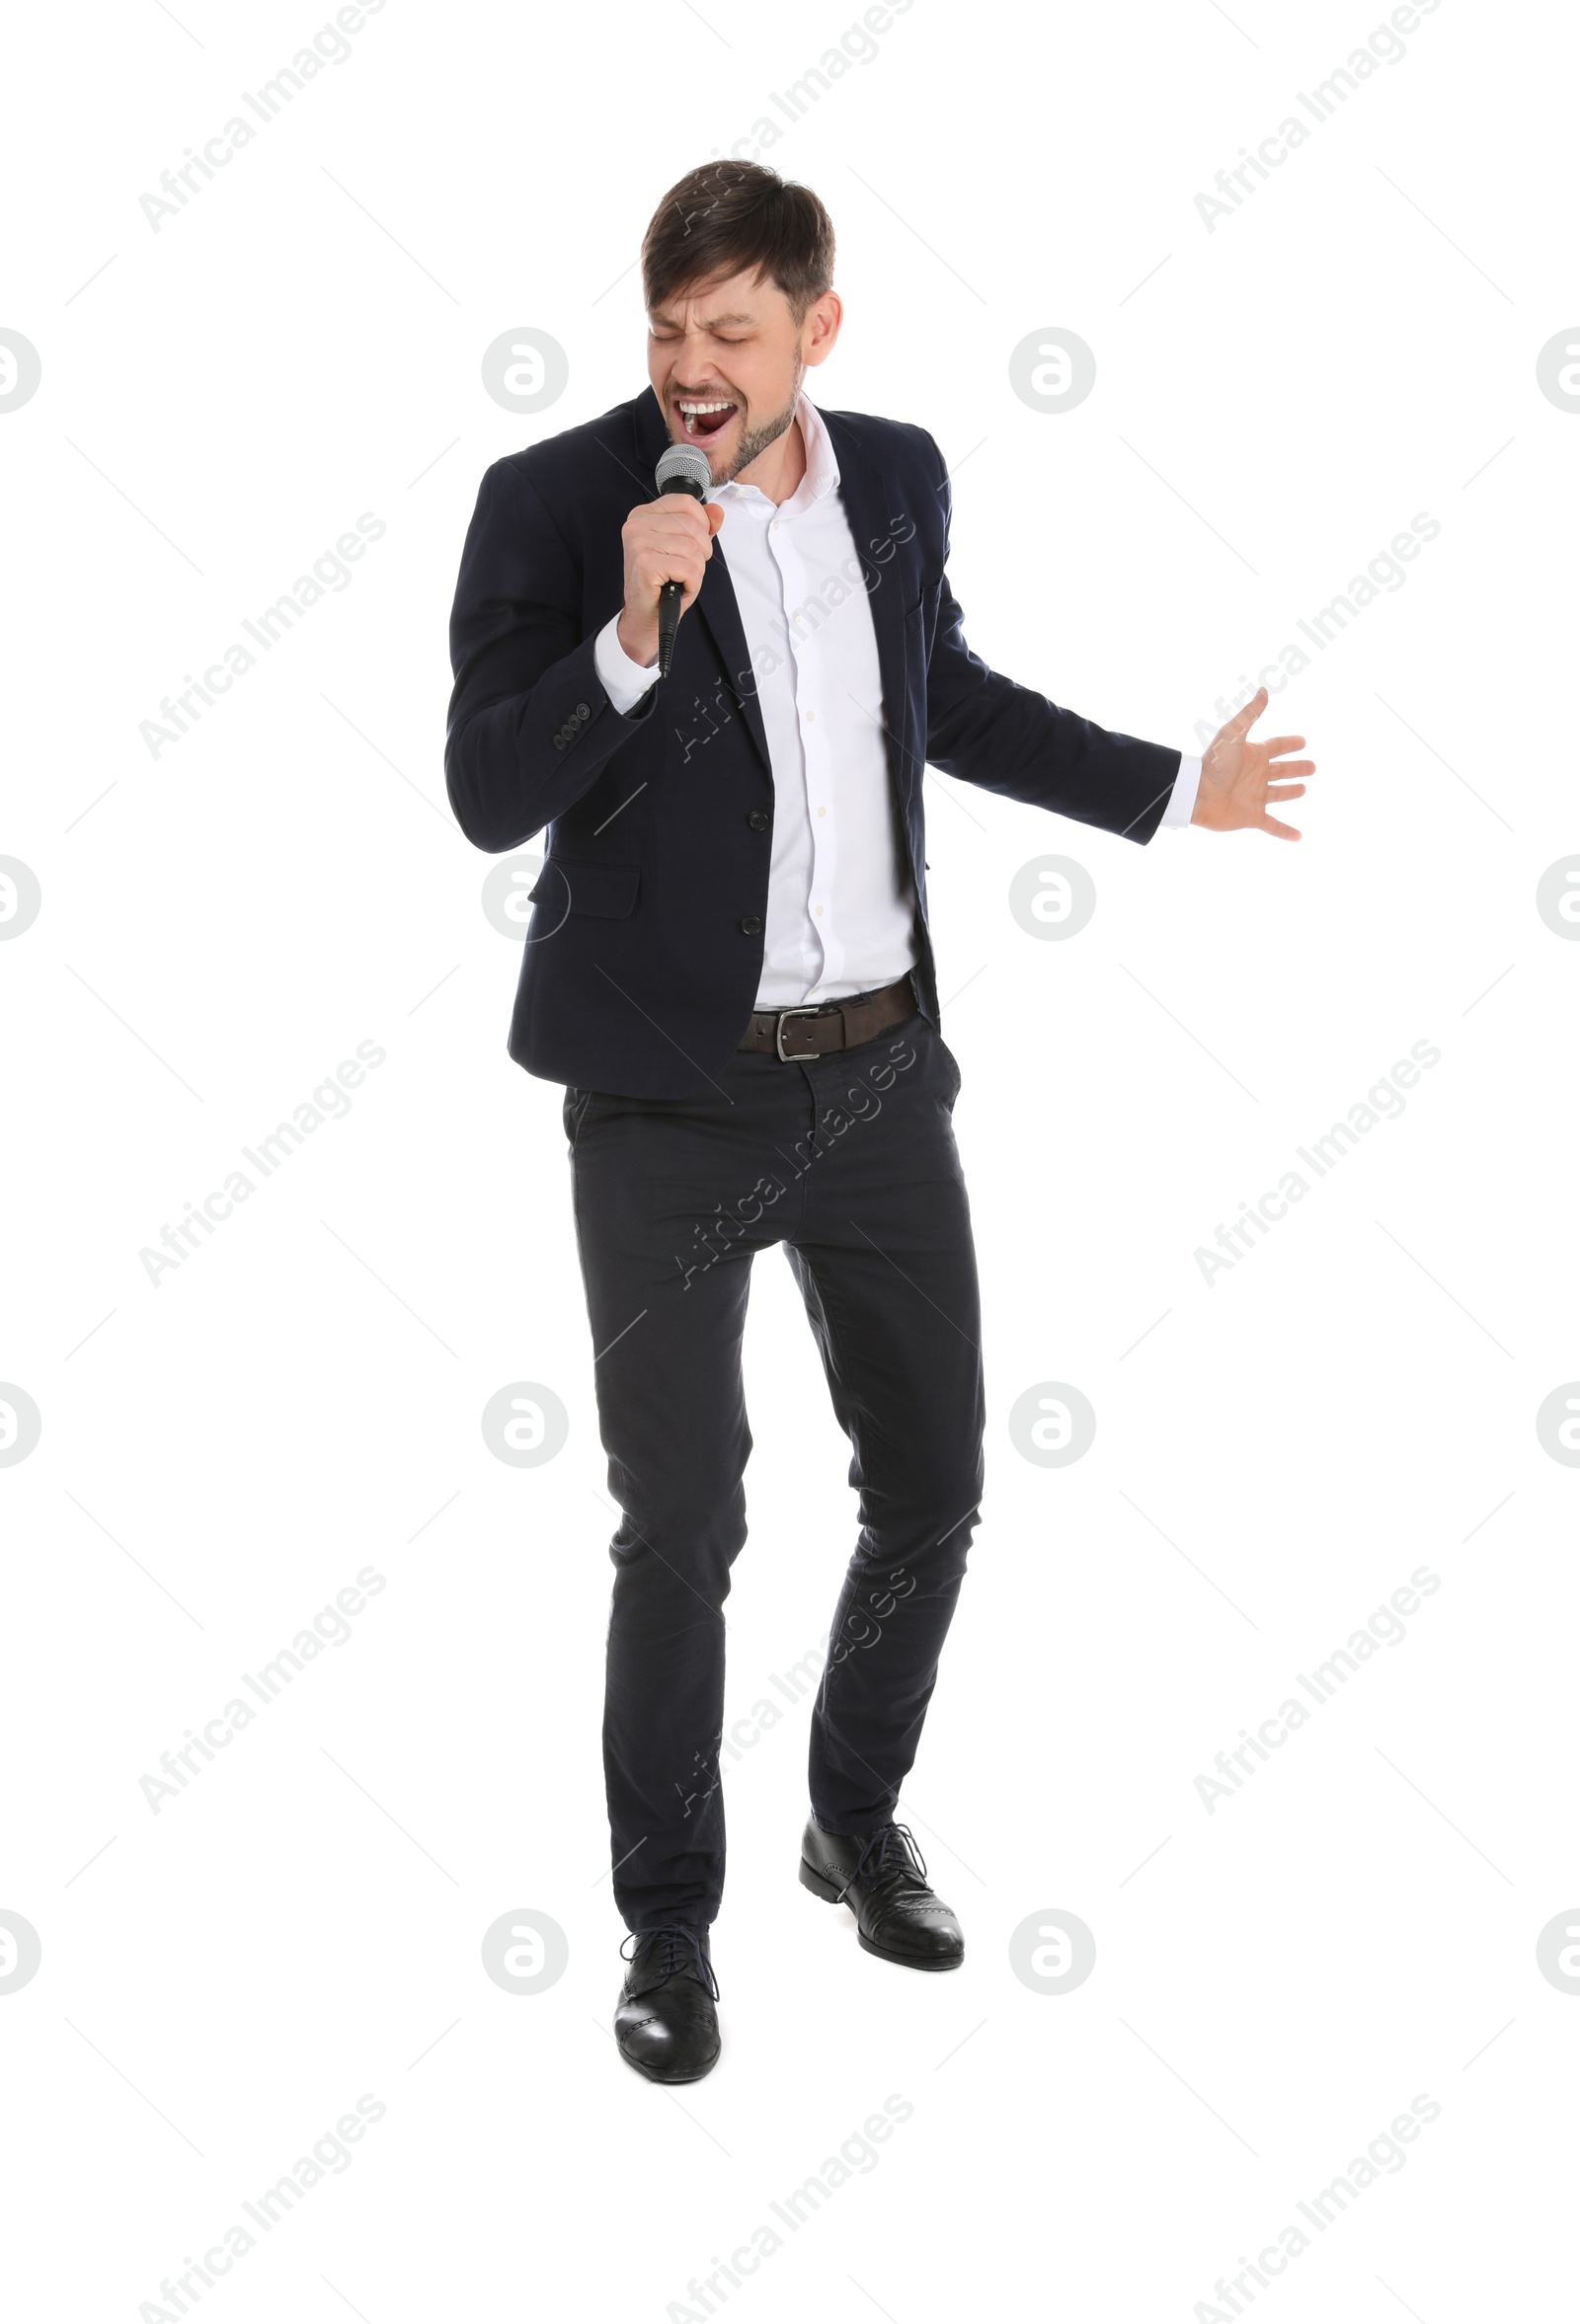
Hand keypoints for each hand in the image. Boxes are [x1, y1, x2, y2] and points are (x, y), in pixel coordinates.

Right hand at [616, 496, 724, 666]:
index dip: (702, 525)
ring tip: (679, 579)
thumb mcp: (687, 549)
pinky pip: (688, 568)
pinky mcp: (645, 563)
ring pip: (693, 548)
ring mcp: (639, 543)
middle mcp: (637, 525)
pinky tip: (677, 588)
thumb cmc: (663, 583)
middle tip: (684, 569)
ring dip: (695, 571)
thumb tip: (717, 512)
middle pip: (694, 526)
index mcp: (644, 514)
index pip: (687, 502)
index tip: (693, 545)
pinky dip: (691, 583)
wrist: (646, 616)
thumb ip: (702, 527)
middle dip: (700, 553)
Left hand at [1193, 687, 1315, 839]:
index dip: (1290, 744)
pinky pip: (1273, 826)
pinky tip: (1299, 837)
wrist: (1197, 794)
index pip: (1277, 746)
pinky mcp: (1251, 817)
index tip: (1303, 741)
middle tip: (1312, 767)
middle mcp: (1256, 775)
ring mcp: (1254, 796)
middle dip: (1296, 768)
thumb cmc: (1213, 763)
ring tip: (1303, 789)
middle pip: (1281, 770)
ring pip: (1278, 794)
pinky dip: (1286, 831)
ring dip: (1291, 792)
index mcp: (1253, 755)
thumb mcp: (1233, 734)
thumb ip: (1250, 713)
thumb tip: (1264, 689)